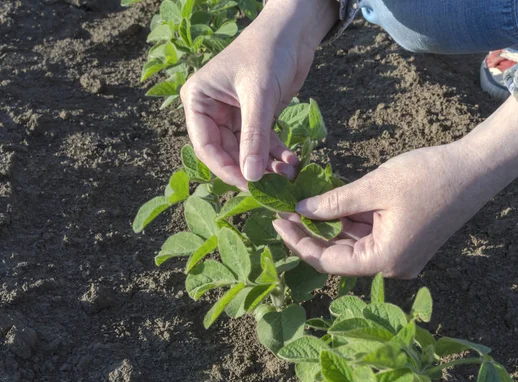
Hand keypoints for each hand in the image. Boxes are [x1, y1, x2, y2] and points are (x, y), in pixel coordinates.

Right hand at [180, 0, 336, 187]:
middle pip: (226, 153)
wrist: (292, 31)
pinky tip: (292, 161)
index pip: (206, 146)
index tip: (249, 186)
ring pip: (246, 151)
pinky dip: (276, 154)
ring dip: (267, 164)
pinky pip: (261, 143)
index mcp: (198, 100)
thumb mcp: (259, 96)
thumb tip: (250, 178)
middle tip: (274, 185)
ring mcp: (233, 115)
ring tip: (289, 172)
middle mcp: (212, 110)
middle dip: (251, 169)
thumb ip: (254, 137)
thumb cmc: (267, 52)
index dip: (226, 169)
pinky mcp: (254, 116)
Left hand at [273, 97, 517, 276]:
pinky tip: (333, 203)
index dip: (299, 242)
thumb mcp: (373, 187)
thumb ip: (333, 202)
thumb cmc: (427, 176)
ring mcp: (401, 255)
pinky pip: (370, 236)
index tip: (277, 221)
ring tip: (303, 204)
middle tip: (285, 210)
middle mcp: (392, 265)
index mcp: (384, 259)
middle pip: (339, 255)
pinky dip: (351, 221)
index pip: (328, 261)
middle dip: (312, 233)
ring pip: (354, 244)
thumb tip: (300, 210)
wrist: (476, 169)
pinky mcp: (407, 242)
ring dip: (331, 225)